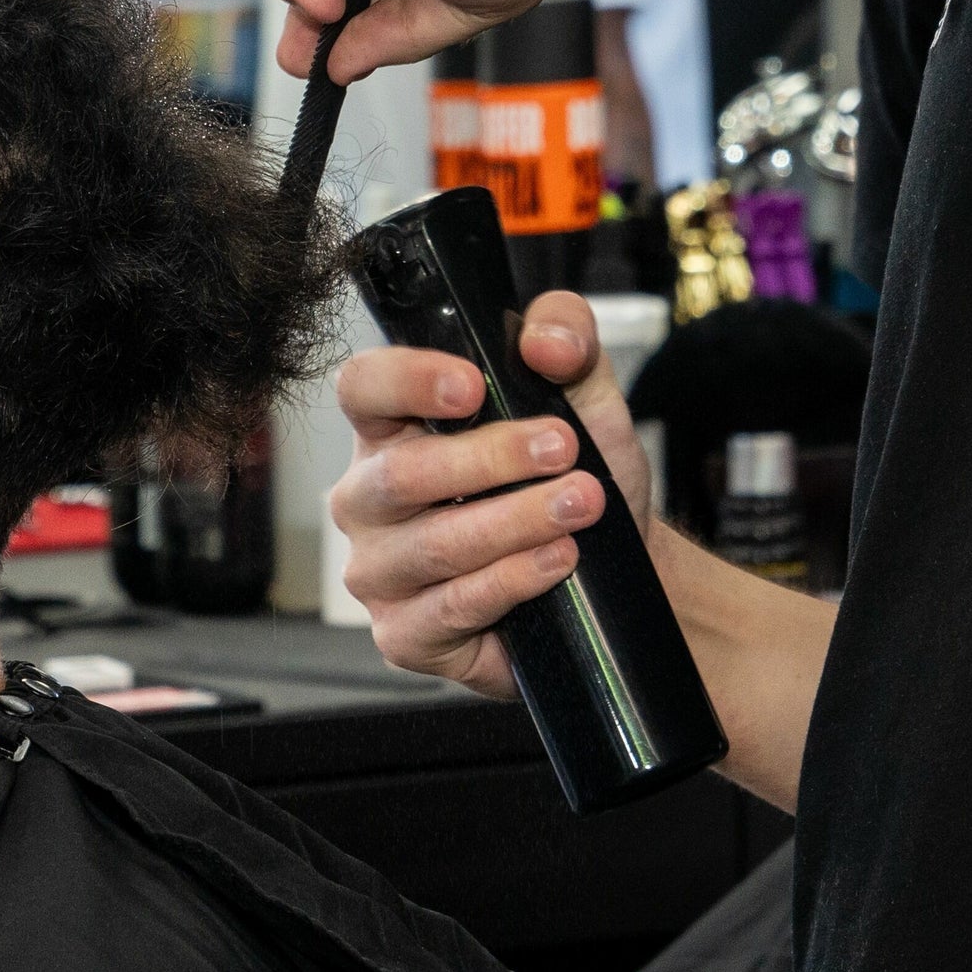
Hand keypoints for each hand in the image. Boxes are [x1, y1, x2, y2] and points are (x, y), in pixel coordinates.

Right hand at [329, 292, 649, 699]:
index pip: (363, 387)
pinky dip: (511, 580)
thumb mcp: (583, 393)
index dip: (406, 381)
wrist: (608, 568)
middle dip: (492, 459)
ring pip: (433, 544)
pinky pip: (451, 608)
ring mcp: (380, 571)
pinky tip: (556, 561)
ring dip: (515, 521)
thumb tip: (544, 342)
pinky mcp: (405, 635)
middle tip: (563, 450)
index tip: (472, 387)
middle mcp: (368, 498)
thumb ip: (567, 337)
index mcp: (390, 427)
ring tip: (579, 506)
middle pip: (402, 474)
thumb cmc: (575, 474)